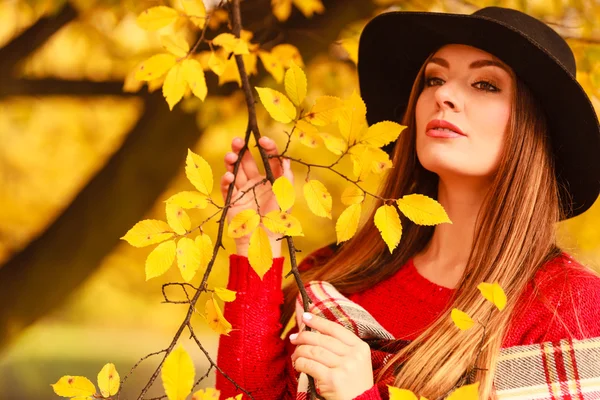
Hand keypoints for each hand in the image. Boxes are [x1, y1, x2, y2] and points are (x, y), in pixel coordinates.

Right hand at [220, 136, 292, 255]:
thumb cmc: (278, 217)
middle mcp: (255, 183)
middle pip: (247, 161)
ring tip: (230, 155)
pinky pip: (227, 187)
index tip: (262, 139)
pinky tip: (229, 176)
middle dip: (241, 149)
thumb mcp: (286, 195)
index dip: (266, 147)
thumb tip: (285, 158)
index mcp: (270, 180)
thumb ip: (286, 175)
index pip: (267, 158)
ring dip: (231, 161)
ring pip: (234, 170)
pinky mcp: (231, 201)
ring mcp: (242, 191)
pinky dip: (226, 180)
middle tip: (237, 140)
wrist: (263, 239)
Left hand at [290, 312, 373, 399]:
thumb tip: (312, 328)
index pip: (335, 329)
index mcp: (360, 348)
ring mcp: (344, 367)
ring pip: (314, 351)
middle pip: (322, 339)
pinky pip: (310, 365)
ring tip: (294, 355)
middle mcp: (354, 355)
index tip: (306, 316)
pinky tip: (297, 365)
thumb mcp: (354, 362)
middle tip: (293, 338)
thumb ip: (339, 347)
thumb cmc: (353, 384)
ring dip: (300, 352)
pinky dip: (299, 364)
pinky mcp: (333, 379)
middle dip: (304, 336)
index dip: (319, 321)